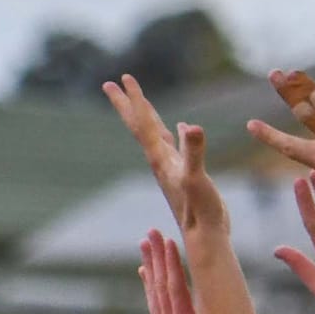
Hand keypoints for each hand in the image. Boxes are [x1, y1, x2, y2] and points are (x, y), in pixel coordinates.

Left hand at [103, 75, 228, 237]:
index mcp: (160, 158)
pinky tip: (179, 128)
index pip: (143, 122)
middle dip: (126, 104)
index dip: (134, 98)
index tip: (123, 77)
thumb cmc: (200, 210)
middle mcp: (160, 161)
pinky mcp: (184, 174)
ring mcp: (171, 168)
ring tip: (140, 101)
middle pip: (139, 126)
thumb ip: (193, 152)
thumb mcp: (196, 177)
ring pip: (154, 134)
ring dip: (146, 116)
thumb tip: (190, 127)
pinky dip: (173, 133)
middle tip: (110, 84)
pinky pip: (174, 146)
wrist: (205, 236)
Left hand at [139, 227, 208, 313]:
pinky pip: (155, 306)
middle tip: (150, 232)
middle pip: (162, 285)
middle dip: (157, 257)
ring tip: (144, 244)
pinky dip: (150, 288)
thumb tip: (221, 307)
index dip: (173, 264)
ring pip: (156, 292)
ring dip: (151, 267)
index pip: (178, 288)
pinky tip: (145, 275)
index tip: (168, 240)